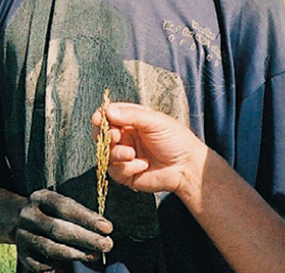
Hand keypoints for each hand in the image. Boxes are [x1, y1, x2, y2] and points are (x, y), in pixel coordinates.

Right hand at [13, 189, 112, 271]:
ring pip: (49, 247)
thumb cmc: (52, 212)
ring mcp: (22, 234)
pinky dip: (53, 268)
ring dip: (74, 254)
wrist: (20, 219)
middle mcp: (28, 215)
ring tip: (94, 255)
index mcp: (41, 197)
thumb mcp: (62, 205)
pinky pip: (37, 264)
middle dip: (85, 238)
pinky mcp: (21, 252)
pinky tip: (66, 270)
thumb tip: (104, 229)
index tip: (107, 228)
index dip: (87, 218)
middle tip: (106, 245)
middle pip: (58, 229)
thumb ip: (80, 215)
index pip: (65, 207)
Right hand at [93, 103, 208, 196]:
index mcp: (132, 121)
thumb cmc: (175, 140)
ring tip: (132, 154)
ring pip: (106, 153)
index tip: (98, 119)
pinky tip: (144, 165)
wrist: (187, 167)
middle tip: (115, 136)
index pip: (109, 116)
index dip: (101, 117)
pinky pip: (114, 170)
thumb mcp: (155, 122)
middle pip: (101, 135)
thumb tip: (108, 111)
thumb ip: (132, 115)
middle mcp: (125, 137)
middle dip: (105, 135)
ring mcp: (124, 156)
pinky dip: (127, 168)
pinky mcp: (126, 173)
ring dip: (117, 153)